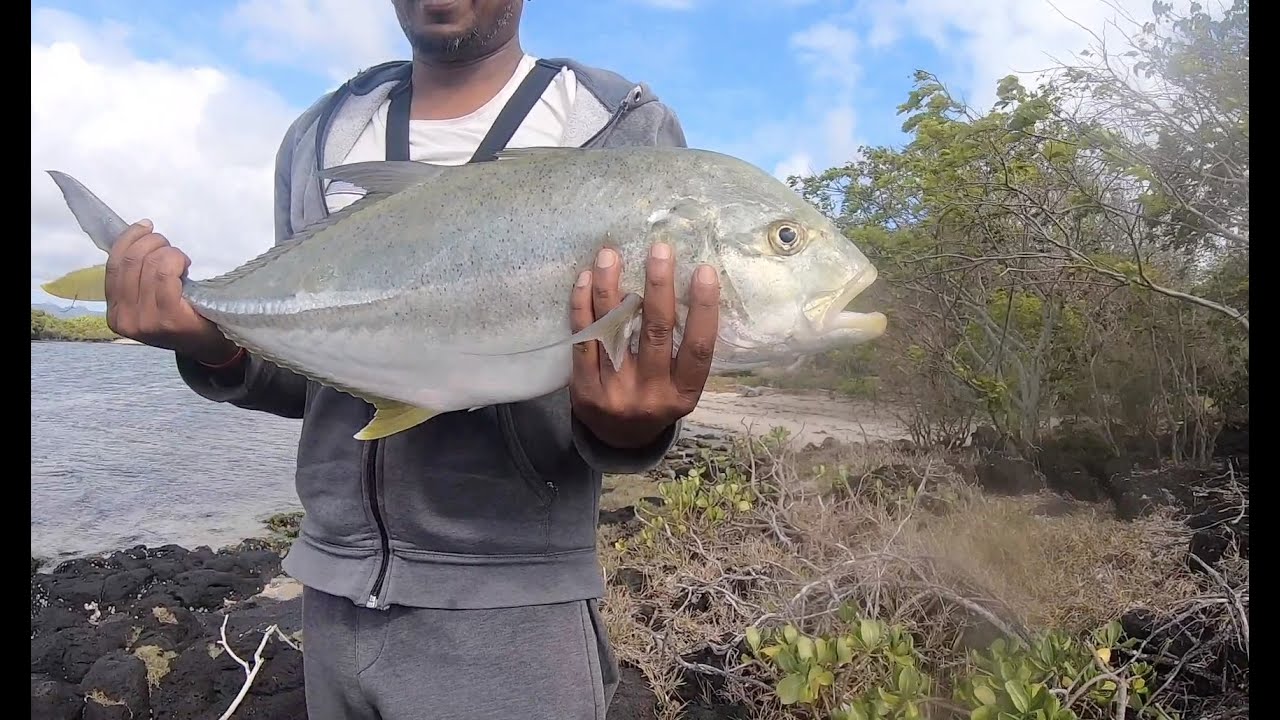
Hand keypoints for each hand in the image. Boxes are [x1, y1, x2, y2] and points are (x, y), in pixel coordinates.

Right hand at [105, 220, 239, 365]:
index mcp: (115, 313)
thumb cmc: (183, 317)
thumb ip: (138, 278)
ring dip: (169, 252)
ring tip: (181, 261)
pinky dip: (176, 261)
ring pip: (149, 264)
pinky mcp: (168, 317)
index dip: (129, 239)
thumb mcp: (150, 301)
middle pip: (130, 261)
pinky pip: (165, 274)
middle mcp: (124, 319)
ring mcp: (145, 320)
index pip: (113, 266)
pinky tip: (186, 267)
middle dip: (152, 243)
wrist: (210, 346)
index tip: (146, 226)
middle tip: (170, 246)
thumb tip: (138, 238)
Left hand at [569, 242, 719, 448]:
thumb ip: (686, 349)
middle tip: (659, 249)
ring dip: (610, 287)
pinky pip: (583, 340)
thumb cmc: (657, 399)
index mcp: (684, 393)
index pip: (699, 348)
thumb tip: (690, 285)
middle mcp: (651, 394)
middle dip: (658, 286)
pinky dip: (583, 306)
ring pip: (613, 331)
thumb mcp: (681, 386)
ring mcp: (615, 391)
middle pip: (656, 332)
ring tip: (610, 255)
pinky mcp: (584, 387)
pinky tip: (585, 279)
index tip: (704, 270)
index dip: (704, 309)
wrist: (618, 440)